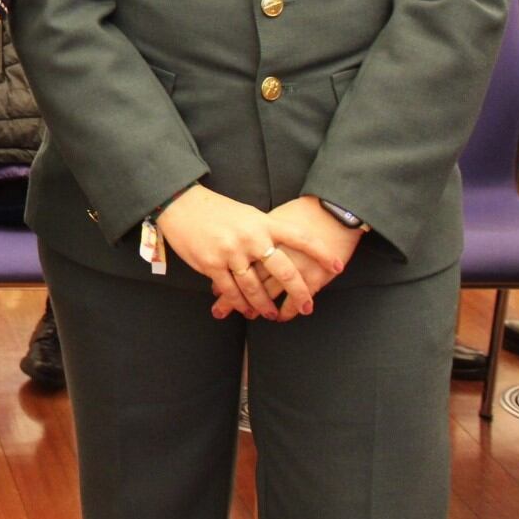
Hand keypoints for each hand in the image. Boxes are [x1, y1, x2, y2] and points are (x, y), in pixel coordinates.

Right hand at [155, 185, 342, 321]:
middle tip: (307, 306)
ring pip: (255, 287)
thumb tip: (287, 248)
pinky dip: (240, 303)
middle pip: (283, 270)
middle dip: (298, 292)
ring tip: (272, 314)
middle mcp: (250, 238)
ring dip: (265, 304)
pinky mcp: (211, 264)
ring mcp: (230, 252)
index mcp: (262, 223)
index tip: (337, 266)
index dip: (321, 253)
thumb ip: (266, 231)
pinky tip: (246, 310)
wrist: (180, 204)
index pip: (300, 237)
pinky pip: (230, 290)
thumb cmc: (216, 209)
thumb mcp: (246, 214)